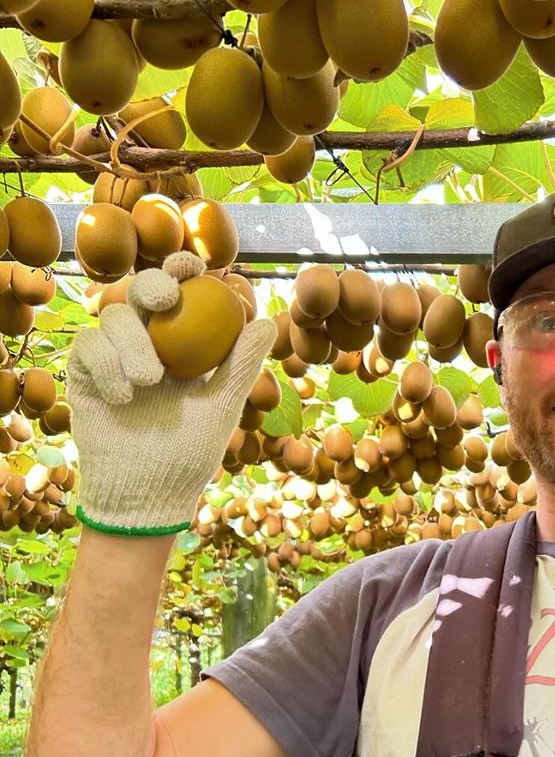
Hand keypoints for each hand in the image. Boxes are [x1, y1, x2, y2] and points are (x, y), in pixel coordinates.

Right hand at [68, 252, 275, 535]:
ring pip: (114, 315)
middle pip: (140, 290)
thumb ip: (241, 364)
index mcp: (181, 344)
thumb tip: (268, 321)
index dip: (181, 269)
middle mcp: (145, 342)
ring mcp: (111, 355)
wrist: (147, 491)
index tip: (193, 265)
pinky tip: (124, 397)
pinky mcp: (83, 373)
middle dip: (152, 285)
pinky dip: (107, 365)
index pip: (180, 294)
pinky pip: (88, 344)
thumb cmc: (191, 452)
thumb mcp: (222, 406)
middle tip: (168, 299)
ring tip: (151, 381)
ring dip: (134, 343)